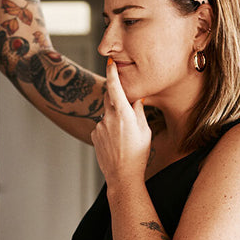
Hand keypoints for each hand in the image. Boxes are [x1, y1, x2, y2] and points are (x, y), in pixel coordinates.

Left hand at [91, 59, 151, 186]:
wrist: (122, 176)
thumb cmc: (138, 154)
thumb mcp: (145, 131)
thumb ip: (138, 111)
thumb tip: (136, 97)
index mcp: (123, 114)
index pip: (115, 87)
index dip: (112, 73)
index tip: (110, 62)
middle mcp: (109, 118)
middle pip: (110, 99)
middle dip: (117, 100)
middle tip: (127, 112)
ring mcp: (99, 127)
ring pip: (107, 114)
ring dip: (115, 119)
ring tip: (125, 138)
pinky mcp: (94, 135)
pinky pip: (102, 126)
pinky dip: (109, 129)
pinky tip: (117, 143)